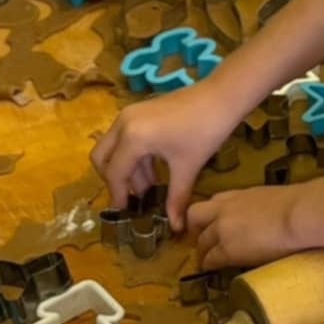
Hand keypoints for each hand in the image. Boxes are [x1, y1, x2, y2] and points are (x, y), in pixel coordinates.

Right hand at [93, 83, 244, 229]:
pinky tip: (155, 169)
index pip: (114, 174)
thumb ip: (176, 199)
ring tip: (151, 187)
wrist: (221, 96)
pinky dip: (134, 155)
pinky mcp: (139, 111)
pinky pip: (125, 137)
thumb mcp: (188, 167)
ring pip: (114, 147)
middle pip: (102, 158)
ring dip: (127, 168)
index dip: (118, 196)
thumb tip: (176, 227)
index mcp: (132, 138)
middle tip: (134, 197)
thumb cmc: (205, 131)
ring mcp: (130, 114)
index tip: (125, 214)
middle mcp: (123, 124)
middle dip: (114, 180)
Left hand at [182, 186, 304, 270]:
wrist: (297, 214)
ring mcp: (222, 229)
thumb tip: (271, 215)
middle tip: (203, 241)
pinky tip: (211, 270)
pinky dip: (208, 264)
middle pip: (196, 216)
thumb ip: (263, 206)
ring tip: (206, 260)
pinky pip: (210, 259)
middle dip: (197, 229)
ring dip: (203, 250)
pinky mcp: (226, 250)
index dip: (212, 213)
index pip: (215, 200)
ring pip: (201, 240)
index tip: (215, 222)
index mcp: (239, 194)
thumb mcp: (273, 197)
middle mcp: (225, 209)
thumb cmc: (298, 204)